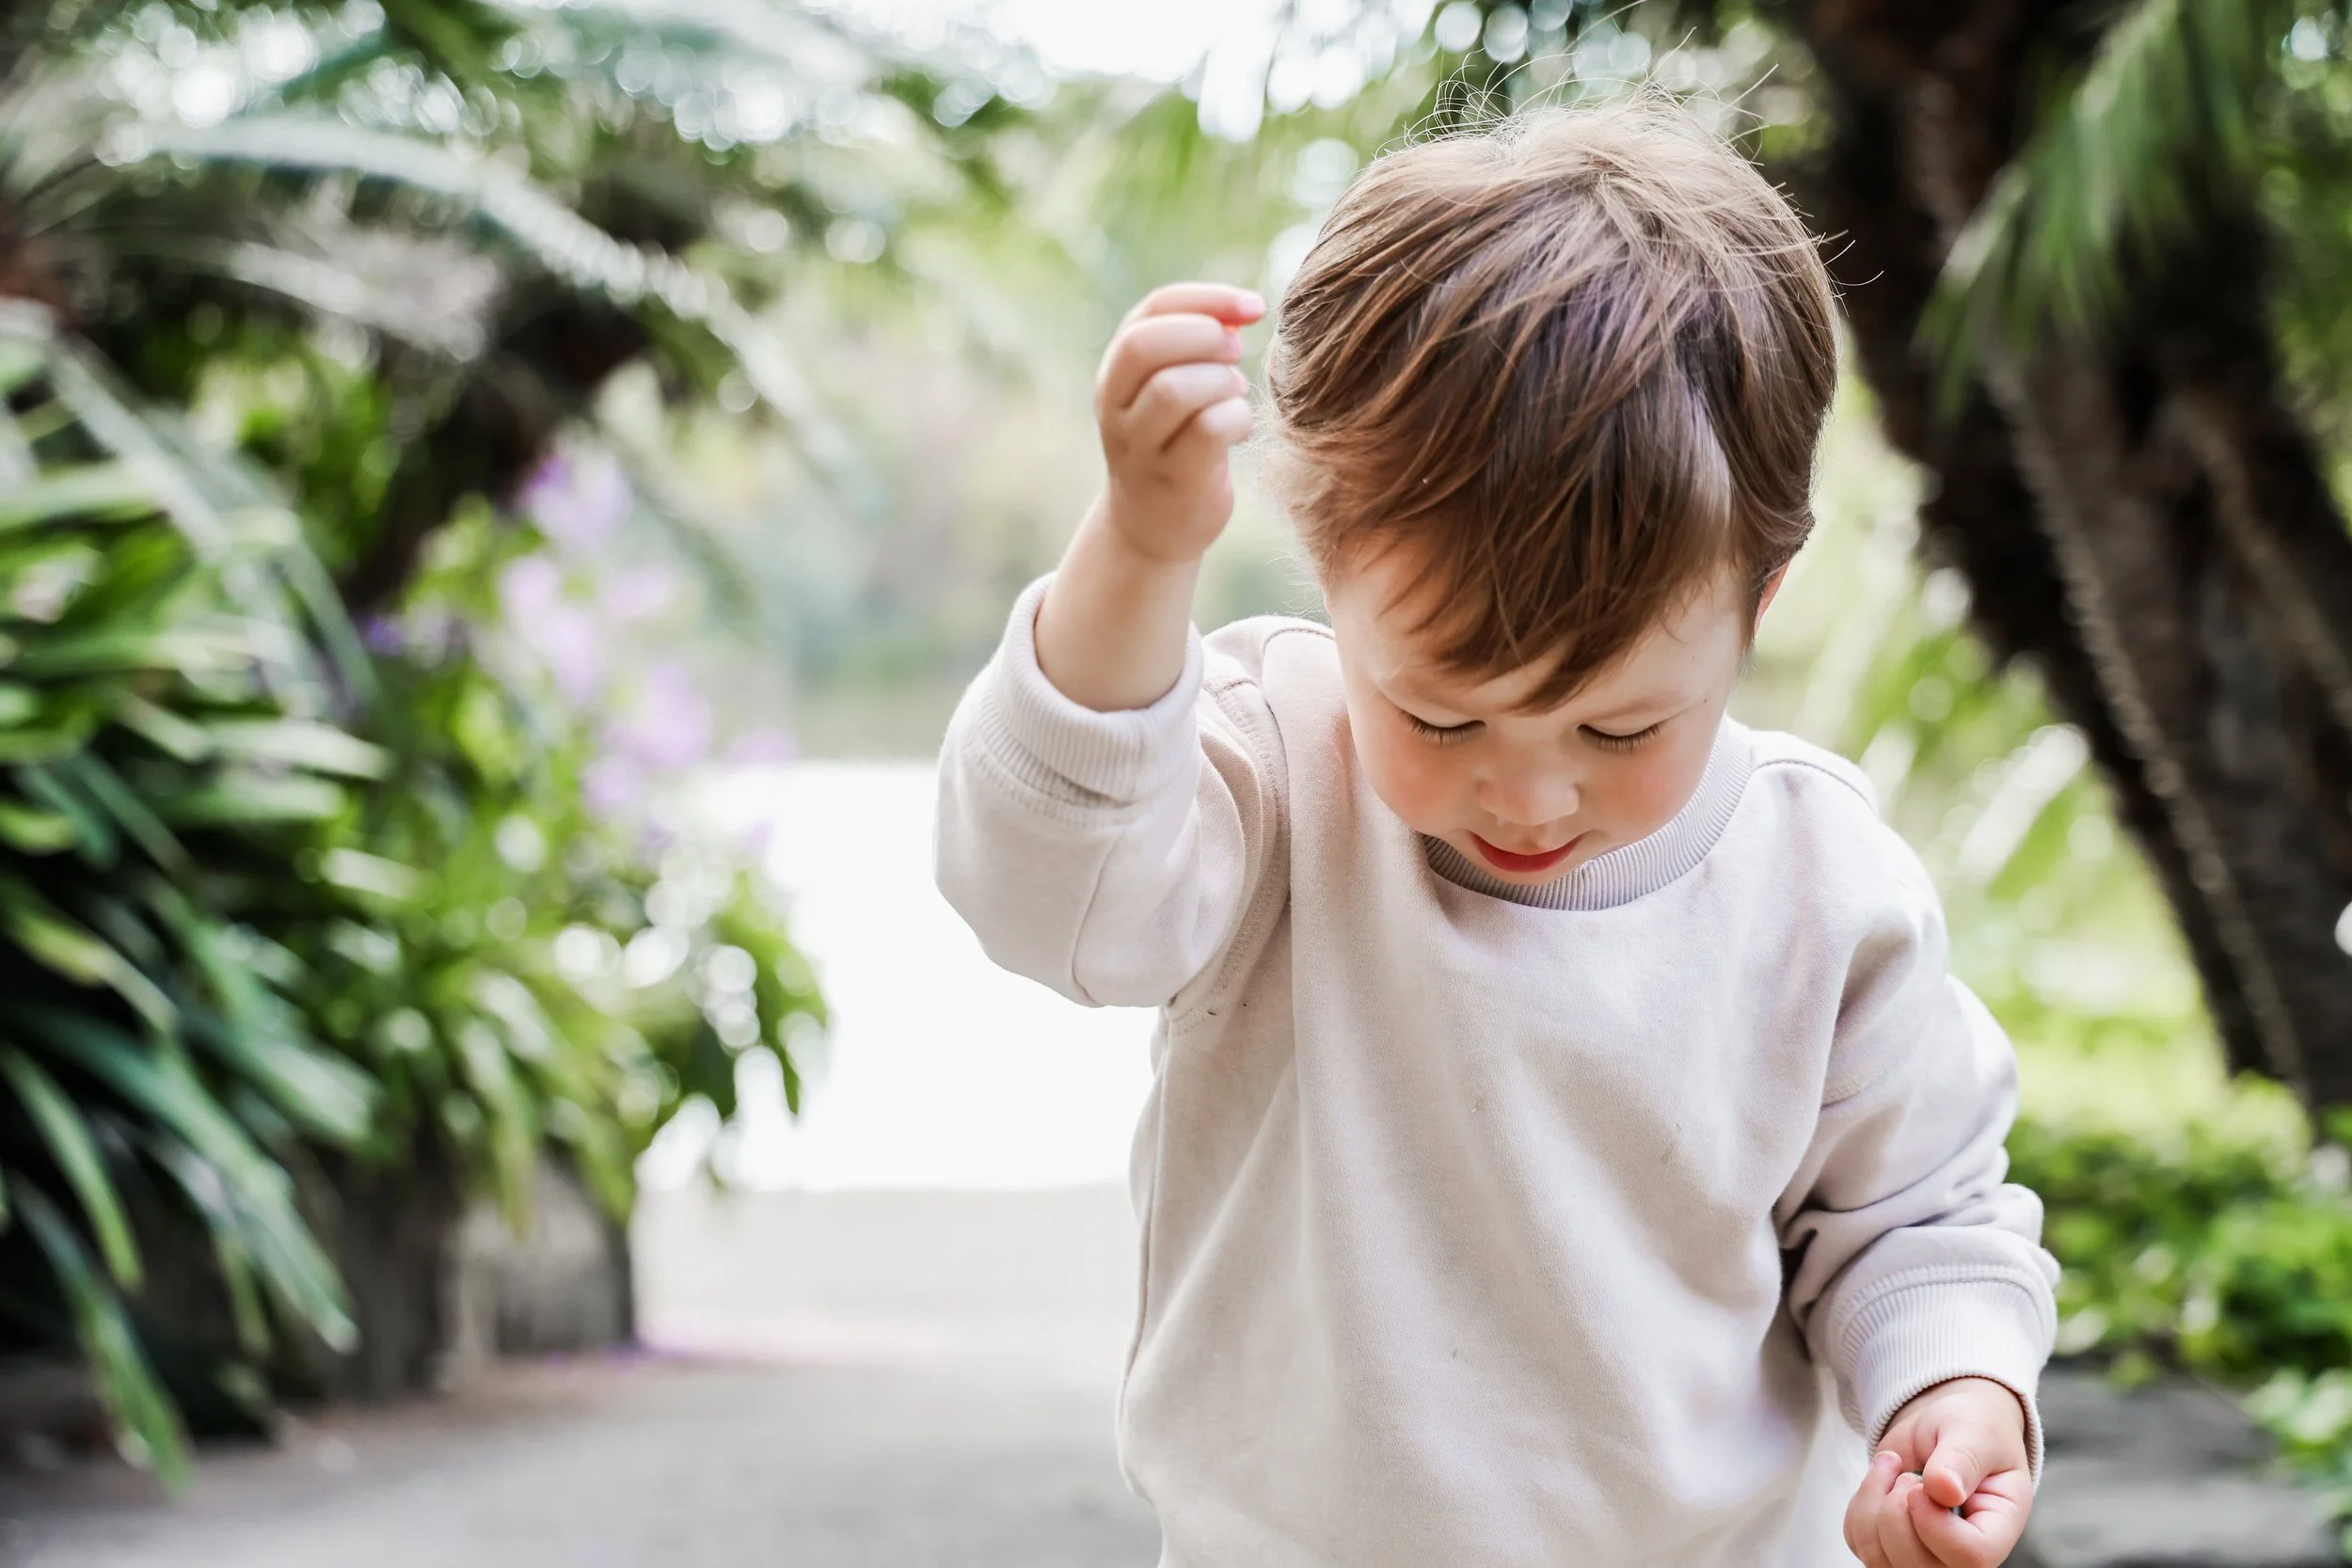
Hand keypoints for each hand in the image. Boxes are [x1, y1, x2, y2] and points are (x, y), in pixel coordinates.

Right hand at [1093, 282, 1264, 564]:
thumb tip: (1242, 311)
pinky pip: (1209, 430)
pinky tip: (1240, 429)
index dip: (1206, 298)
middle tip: (1236, 353)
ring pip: (1174, 389)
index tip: (1253, 307)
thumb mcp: (1166, 386)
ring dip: (1221, 381)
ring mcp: (1140, 447)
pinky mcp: (1174, 478)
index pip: (1151, 311)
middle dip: (1205, 336)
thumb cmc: (1174, 442)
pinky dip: (1237, 418)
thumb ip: (1194, 347)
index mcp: (1116, 372)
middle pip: (1145, 346)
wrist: (1153, 525)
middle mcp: (1116, 408)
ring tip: (1234, 393)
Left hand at [1843, 1377, 2032, 1566]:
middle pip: (1917, 1566)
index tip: (1921, 1485)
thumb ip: (1963, 1459)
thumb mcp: (1975, 1431)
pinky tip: (1883, 1479)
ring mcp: (1924, 1555)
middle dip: (1895, 1511)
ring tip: (1895, 1469)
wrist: (1944, 1427)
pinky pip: (1859, 1539)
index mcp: (1997, 1531)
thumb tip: (1945, 1491)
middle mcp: (1961, 1555)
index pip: (1971, 1557)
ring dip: (1873, 1503)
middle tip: (1909, 1476)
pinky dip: (1861, 1502)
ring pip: (1879, 1558)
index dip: (1934, 1524)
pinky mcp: (1890, 1545)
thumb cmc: (1971, 1430)